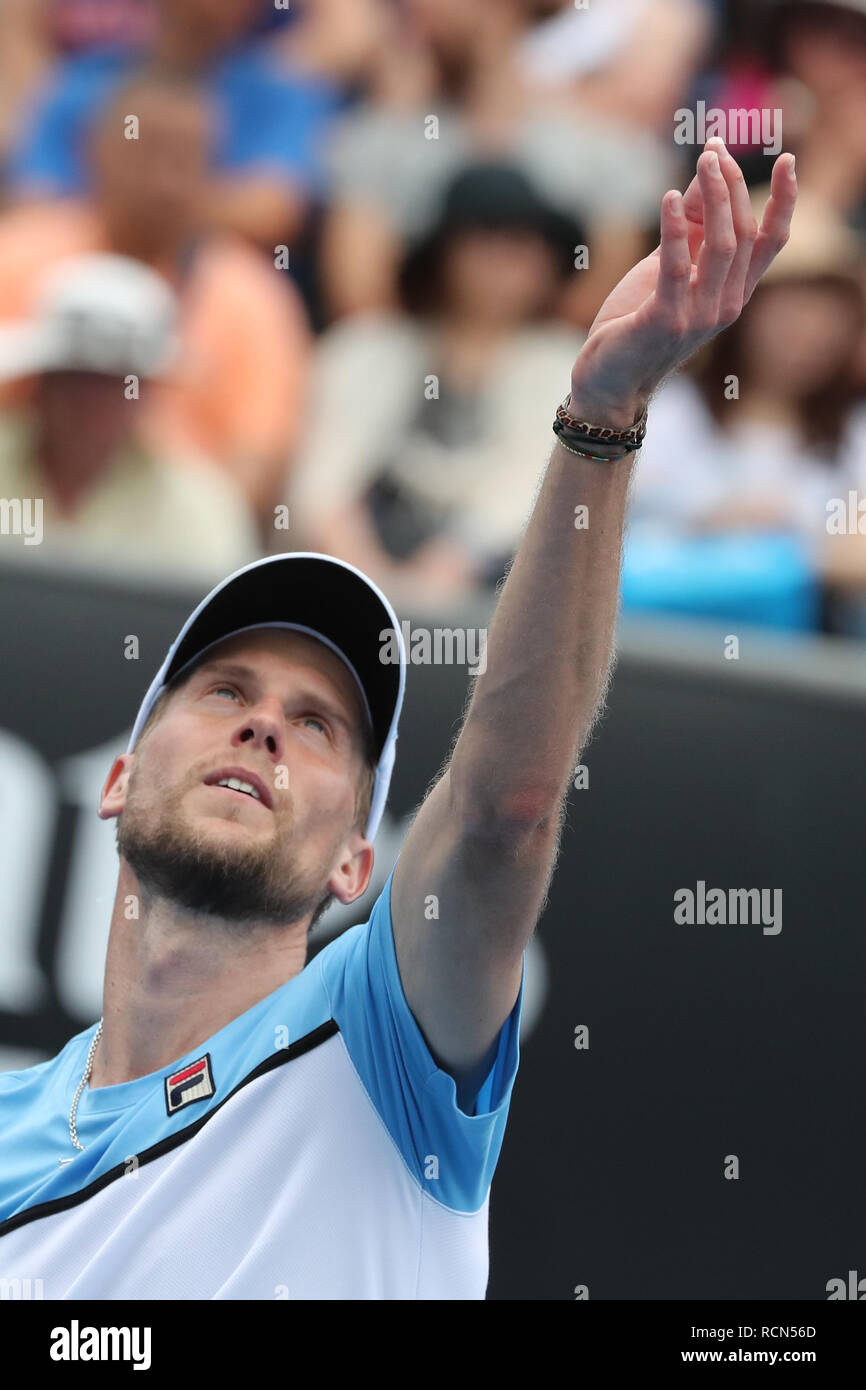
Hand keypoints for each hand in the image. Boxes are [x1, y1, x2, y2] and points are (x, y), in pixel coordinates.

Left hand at [567, 137, 797, 428]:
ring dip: (713, 196)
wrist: (610, 379)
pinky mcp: (667, 320)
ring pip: (722, 244)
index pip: (770, 242)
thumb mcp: (667, 265)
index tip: (787, 160)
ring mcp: (699, 316)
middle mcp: (725, 305)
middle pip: (744, 233)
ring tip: (701, 161)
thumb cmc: (638, 321)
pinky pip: (677, 266)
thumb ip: (688, 225)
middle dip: (732, 185)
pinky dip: (674, 229)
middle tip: (713, 151)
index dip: (784, 201)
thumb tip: (705, 171)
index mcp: (732, 292)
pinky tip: (667, 197)